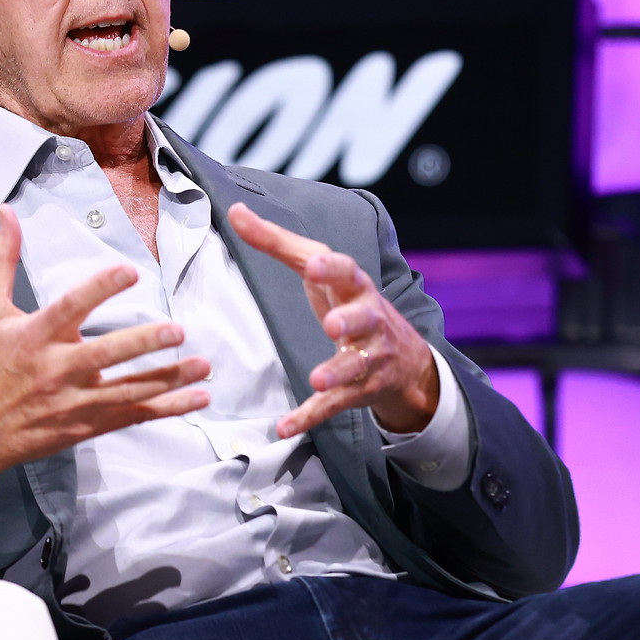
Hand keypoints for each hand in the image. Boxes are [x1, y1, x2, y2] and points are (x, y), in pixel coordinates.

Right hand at [0, 205, 210, 505]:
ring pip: (129, 390)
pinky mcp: (89, 424)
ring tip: (203, 365)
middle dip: (143, 343)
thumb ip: (1, 260)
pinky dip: (169, 408)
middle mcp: (57, 370)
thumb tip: (7, 212)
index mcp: (34, 337)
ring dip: (169, 378)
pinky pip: (134, 415)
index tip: (129, 271)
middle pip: (106, 356)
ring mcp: (76, 401)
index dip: (99, 289)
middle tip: (177, 330)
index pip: (69, 308)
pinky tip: (198, 396)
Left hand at [227, 202, 438, 440]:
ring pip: (355, 366)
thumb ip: (277, 242)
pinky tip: (286, 427)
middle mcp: (368, 321)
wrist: (403, 358)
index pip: (348, 272)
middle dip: (351, 321)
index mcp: (355, 286)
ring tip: (317, 378)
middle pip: (365, 319)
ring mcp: (368, 358)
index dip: (333, 270)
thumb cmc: (348, 300)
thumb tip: (237, 211)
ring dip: (337, 372)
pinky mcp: (358, 391)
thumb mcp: (320, 270)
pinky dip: (311, 416)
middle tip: (334, 325)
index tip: (317, 266)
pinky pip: (335, 405)